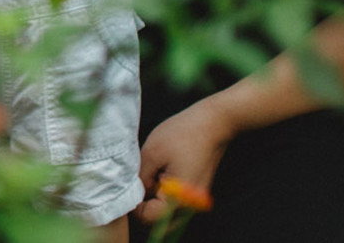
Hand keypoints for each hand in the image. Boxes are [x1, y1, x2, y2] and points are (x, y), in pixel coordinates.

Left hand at [135, 98, 237, 224]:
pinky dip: (164, 194)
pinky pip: (176, 202)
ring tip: (149, 176)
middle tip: (138, 183)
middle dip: (145, 206)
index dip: (134, 205)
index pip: (149, 218)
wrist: (213, 122)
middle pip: (160, 220)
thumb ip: (140, 177)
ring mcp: (196, 200)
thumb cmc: (184, 134)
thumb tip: (133, 191)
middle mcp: (191, 206)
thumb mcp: (151, 153)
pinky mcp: (197, 192)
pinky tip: (160, 174)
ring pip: (168, 212)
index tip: (129, 187)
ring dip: (154, 200)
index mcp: (179, 199)